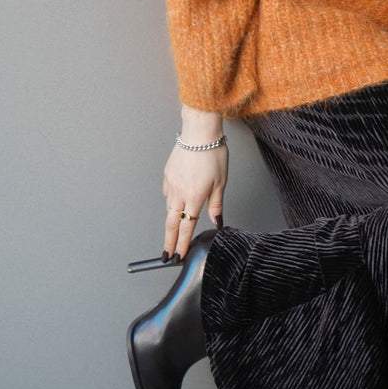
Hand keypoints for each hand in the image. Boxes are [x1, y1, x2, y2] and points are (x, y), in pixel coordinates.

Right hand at [162, 114, 226, 259]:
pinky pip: (167, 194)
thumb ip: (216, 205)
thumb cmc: (213, 154)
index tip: (178, 256)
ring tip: (173, 233)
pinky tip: (177, 202)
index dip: (182, 244)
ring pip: (169, 209)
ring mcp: (171, 183)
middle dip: (168, 242)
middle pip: (171, 224)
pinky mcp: (167, 174)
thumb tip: (216, 222)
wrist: (199, 132)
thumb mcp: (221, 182)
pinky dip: (171, 201)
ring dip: (171, 222)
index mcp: (194, 197)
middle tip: (166, 255)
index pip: (186, 227)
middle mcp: (179, 192)